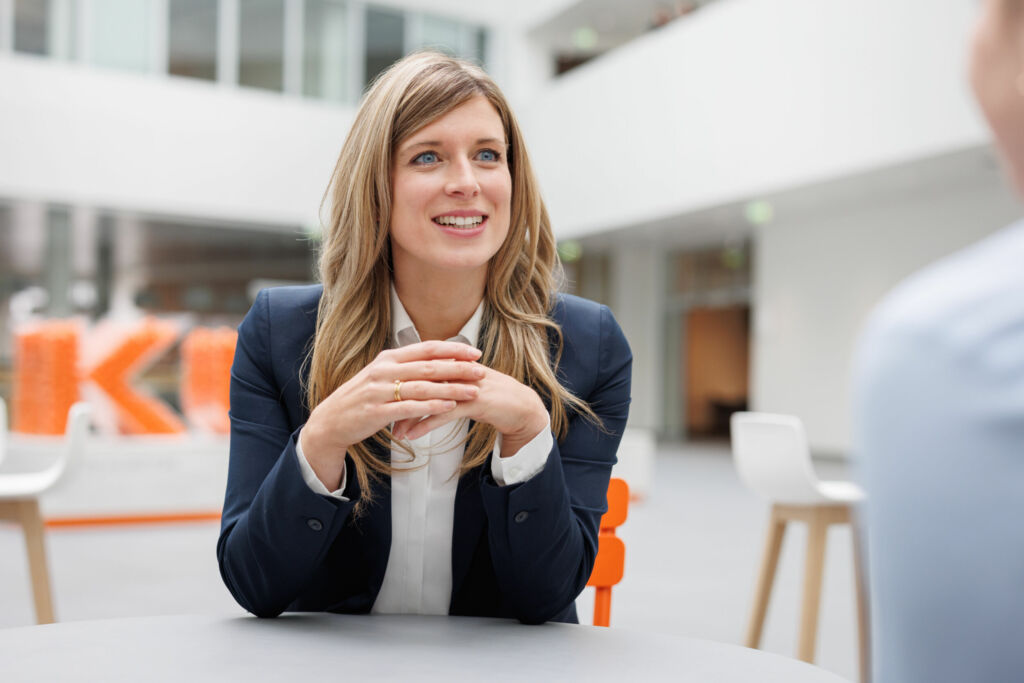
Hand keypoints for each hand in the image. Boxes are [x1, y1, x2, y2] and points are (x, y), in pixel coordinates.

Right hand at [301, 341, 484, 488]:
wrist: (331, 421)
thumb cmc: (360, 400)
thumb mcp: (380, 376)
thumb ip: (404, 368)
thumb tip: (434, 362)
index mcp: (388, 358)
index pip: (426, 348)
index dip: (452, 349)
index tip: (475, 352)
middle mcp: (384, 370)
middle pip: (429, 366)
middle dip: (458, 368)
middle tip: (481, 371)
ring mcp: (380, 390)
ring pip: (423, 387)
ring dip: (451, 389)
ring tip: (473, 391)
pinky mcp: (377, 411)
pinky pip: (410, 408)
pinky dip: (432, 407)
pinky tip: (450, 408)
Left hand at [392, 365, 548, 457]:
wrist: (522, 406)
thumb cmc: (492, 396)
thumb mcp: (464, 384)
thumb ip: (444, 380)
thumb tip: (420, 385)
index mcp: (453, 362)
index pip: (418, 369)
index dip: (398, 383)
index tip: (381, 398)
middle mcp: (457, 369)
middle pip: (419, 383)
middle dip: (398, 400)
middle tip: (380, 416)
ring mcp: (466, 384)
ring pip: (429, 398)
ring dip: (408, 415)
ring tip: (393, 431)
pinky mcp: (475, 401)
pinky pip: (443, 413)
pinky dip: (425, 424)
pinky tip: (412, 435)